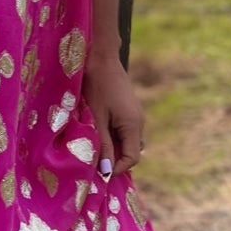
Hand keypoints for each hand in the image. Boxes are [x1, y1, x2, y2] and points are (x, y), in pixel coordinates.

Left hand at [82, 48, 144, 177]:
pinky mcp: (127, 110)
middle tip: (92, 163)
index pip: (132, 158)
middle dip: (113, 161)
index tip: (97, 172)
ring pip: (125, 142)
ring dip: (111, 149)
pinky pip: (122, 131)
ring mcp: (134, 115)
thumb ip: (103, 145)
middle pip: (130, 152)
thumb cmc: (96, 86)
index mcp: (133, 125)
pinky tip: (96, 134)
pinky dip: (111, 138)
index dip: (116, 169)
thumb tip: (106, 171)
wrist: (100, 57)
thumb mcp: (96, 119)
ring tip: (93, 150)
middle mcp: (138, 122)